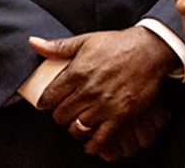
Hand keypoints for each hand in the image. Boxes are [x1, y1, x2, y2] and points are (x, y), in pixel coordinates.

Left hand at [32, 26, 177, 157]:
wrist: (150, 49)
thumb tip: (33, 43)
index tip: (49, 103)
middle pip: (60, 115)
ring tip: (79, 122)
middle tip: (66, 111)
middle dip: (60, 115)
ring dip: (75, 128)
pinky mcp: (121, 115)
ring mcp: (105, 104)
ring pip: (77, 128)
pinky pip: (101, 138)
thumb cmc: (119, 44)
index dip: (45, 102)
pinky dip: (93, 144)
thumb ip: (58, 46)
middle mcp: (89, 90)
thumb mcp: (86, 40)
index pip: (48, 98)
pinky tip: (90, 142)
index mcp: (77, 72)